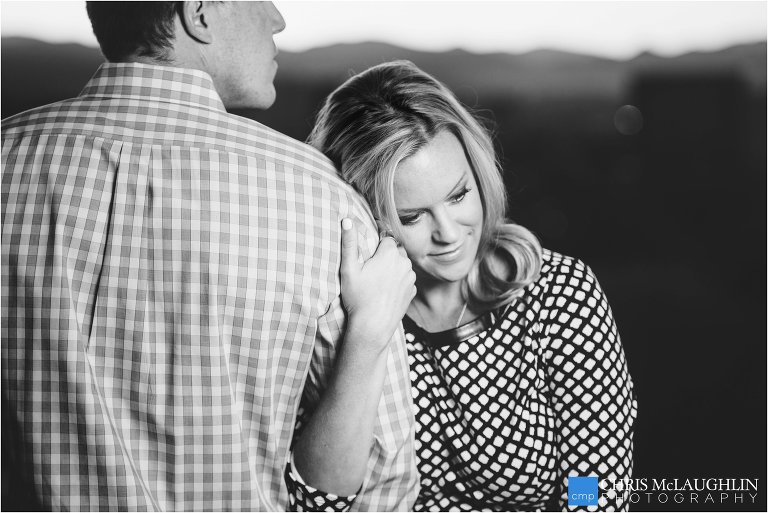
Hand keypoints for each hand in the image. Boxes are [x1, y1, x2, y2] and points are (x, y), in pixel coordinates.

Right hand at [339, 218, 415, 352]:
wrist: (373, 326)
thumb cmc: (358, 297)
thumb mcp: (349, 269)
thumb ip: (349, 243)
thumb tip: (347, 220)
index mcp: (390, 253)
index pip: (386, 237)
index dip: (376, 244)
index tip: (368, 254)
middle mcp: (404, 262)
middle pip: (395, 250)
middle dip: (385, 255)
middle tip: (370, 269)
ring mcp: (410, 278)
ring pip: (402, 265)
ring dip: (393, 268)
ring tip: (377, 281)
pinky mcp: (412, 291)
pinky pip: (406, 279)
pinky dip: (398, 282)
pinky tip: (385, 291)